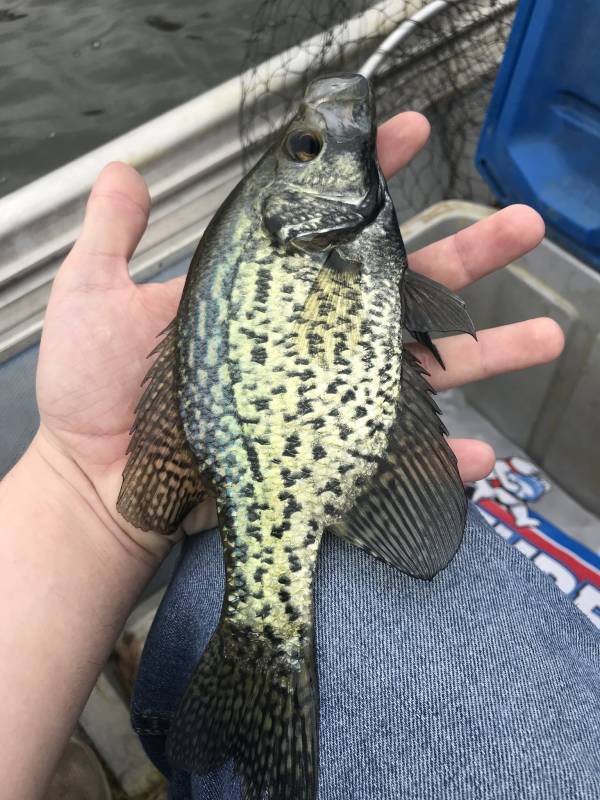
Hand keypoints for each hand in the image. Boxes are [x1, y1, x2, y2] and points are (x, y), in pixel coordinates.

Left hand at [35, 114, 562, 554]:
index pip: (327, 224)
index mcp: (264, 293)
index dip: (368, 177)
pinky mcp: (324, 453)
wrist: (100, 485)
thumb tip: (127, 170)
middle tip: (525, 225)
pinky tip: (478, 457)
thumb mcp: (96, 300)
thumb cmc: (96, 396)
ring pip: (417, 366)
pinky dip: (438, 461)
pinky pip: (394, 455)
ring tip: (545, 336)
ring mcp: (321, 396)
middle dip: (465, 252)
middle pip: (396, 287)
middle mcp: (305, 339)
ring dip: (484, 352)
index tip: (405, 135)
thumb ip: (116, 236)